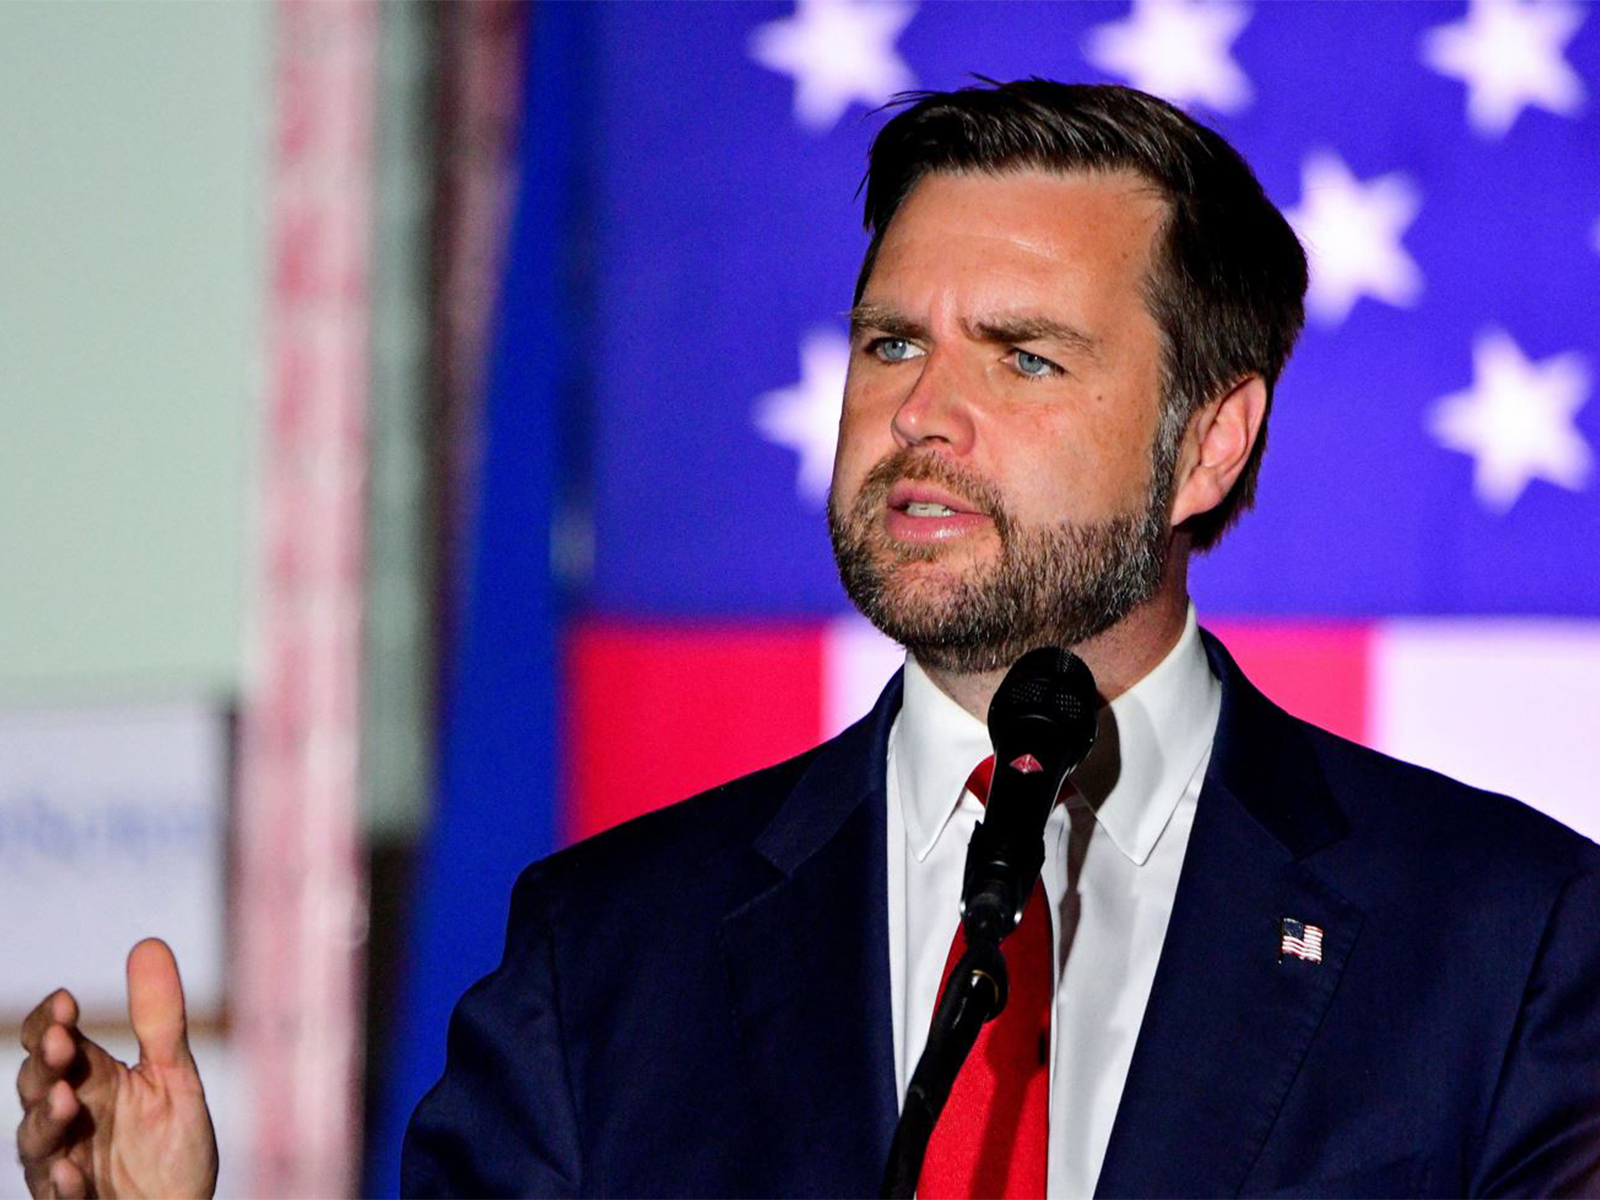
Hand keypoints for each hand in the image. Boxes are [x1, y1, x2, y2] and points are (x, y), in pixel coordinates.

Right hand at [16, 939, 217, 1198]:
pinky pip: (59, 1196)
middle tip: (62, 1042)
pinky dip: (62, 1183)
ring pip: (37, 1139)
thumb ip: (160, 1019)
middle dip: (46, 1065)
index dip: (51, 1022)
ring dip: (47, 1120)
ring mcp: (64, 1162)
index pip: (52, 1042)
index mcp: (89, 1079)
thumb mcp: (175, 1075)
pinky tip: (70, 1170)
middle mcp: (68, 1117)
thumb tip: (148, 942)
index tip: (67, 1001)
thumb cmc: (172, 1144)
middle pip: (37, 1084)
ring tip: (66, 1102)